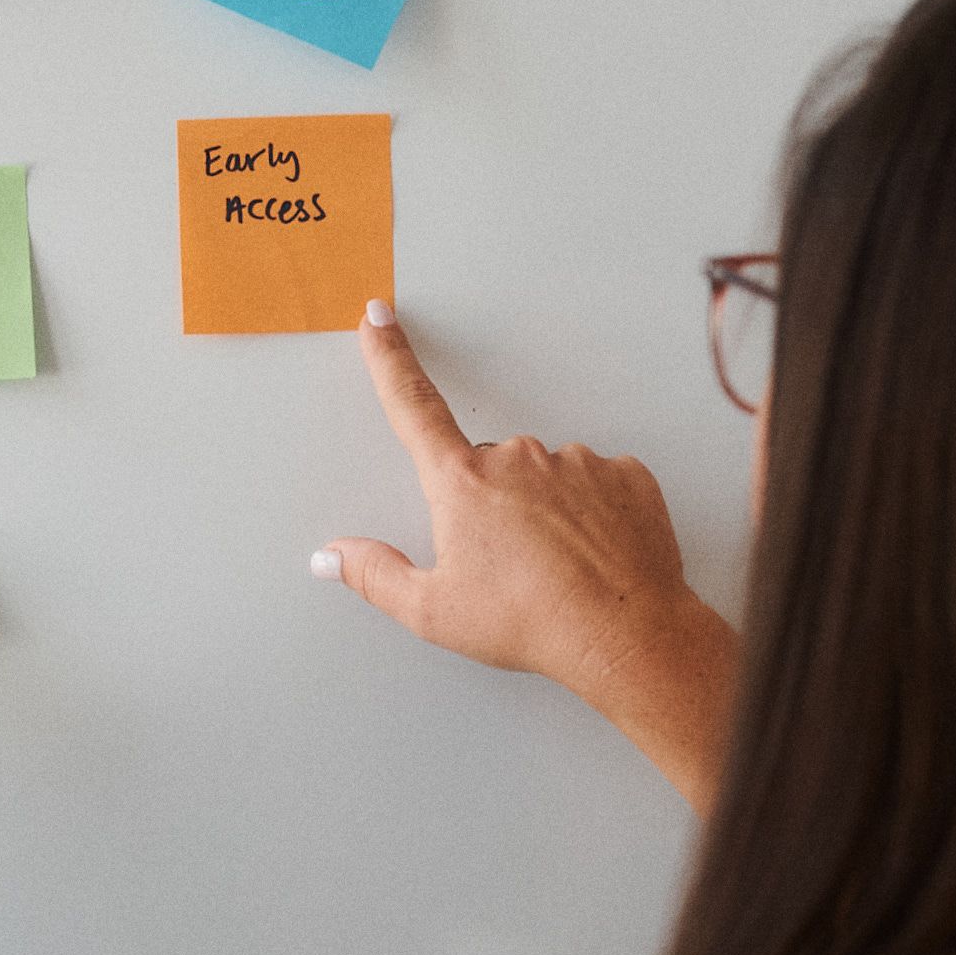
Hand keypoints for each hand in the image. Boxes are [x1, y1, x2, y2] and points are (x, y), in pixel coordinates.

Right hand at [314, 304, 739, 813]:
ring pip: (544, 476)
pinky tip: (591, 557)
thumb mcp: (434, 611)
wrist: (623, 635)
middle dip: (489, 504)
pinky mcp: (624, 474)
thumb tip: (331, 556)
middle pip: (486, 466)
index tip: (379, 319)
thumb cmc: (529, 623)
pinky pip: (596, 485)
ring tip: (554, 569)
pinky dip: (591, 515)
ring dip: (544, 511)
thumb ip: (375, 576)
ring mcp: (576, 461)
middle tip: (505, 564)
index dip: (390, 359)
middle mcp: (517, 457)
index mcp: (462, 483)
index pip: (412, 405)